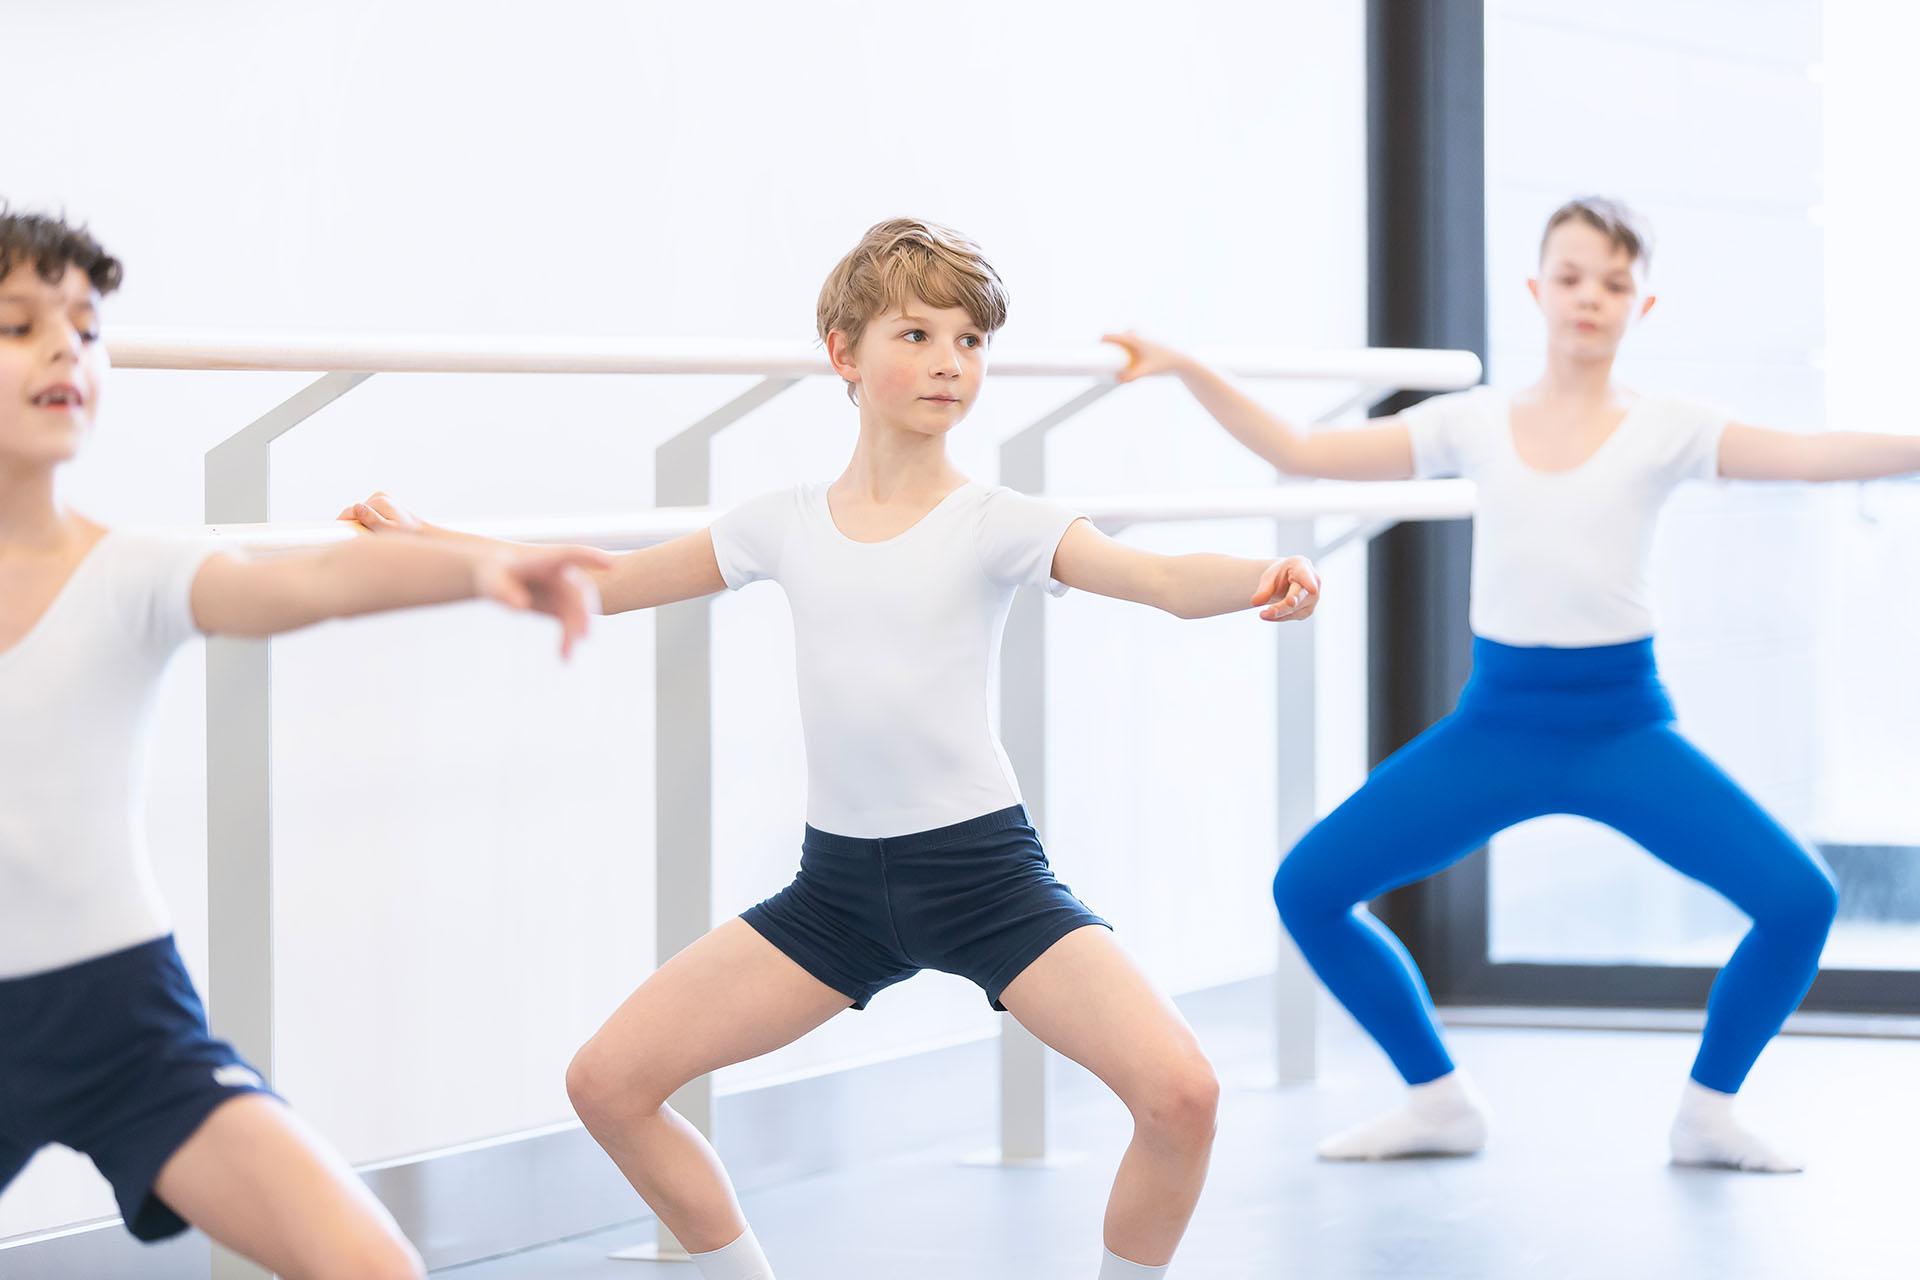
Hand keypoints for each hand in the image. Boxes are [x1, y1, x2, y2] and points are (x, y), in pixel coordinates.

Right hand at [337, 491, 424, 533]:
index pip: (350, 511)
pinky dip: (367, 521)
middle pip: (354, 511)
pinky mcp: (383, 502)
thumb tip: (357, 507)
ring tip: (371, 535)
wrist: (422, 534)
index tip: (340, 537)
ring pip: (360, 512)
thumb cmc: (407, 536)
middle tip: (359, 539)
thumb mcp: (388, 530)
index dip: (343, 524)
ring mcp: (382, 497)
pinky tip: (375, 530)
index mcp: (379, 500)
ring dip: (361, 524)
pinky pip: (367, 512)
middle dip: (354, 525)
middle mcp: (379, 495)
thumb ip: (373, 519)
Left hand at [473, 546, 612, 659]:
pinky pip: (571, 623)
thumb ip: (504, 592)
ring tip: (565, 656)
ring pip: (578, 611)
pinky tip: (563, 657)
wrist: (497, 576)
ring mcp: (565, 590)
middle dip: (583, 612)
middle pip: (579, 591)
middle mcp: (563, 573)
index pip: (572, 555)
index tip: (611, 565)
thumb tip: (520, 607)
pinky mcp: (562, 606)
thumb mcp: (492, 581)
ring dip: (575, 632)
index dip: (593, 559)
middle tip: (583, 634)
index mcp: (547, 560)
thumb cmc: (492, 573)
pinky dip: (569, 638)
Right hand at [1101, 330, 1191, 383]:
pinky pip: (1129, 345)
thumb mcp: (1147, 371)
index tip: (1092, 349)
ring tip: (1114, 362)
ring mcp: (1139, 340)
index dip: (1100, 341)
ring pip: (1122, 341)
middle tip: (1102, 358)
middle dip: (1107, 346)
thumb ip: (1133, 376)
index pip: (1112, 335)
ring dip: (1117, 349)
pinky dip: (1124, 351)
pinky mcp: (1143, 346)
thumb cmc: (1164, 364)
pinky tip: (1125, 363)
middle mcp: (1136, 337)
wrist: (1180, 361)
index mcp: (1134, 339)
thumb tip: (1119, 379)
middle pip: (1115, 338)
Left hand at [1251, 556, 1319, 621]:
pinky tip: (1268, 615)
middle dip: (1285, 605)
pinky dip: (1278, 617)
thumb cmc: (1279, 575)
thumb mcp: (1269, 577)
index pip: (1306, 575)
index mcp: (1302, 566)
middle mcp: (1313, 582)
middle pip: (1299, 596)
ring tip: (1263, 614)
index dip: (1309, 582)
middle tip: (1271, 611)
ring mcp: (1312, 599)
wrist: (1286, 582)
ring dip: (1278, 613)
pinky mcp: (1307, 611)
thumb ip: (1264, 588)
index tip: (1312, 589)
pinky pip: (1291, 616)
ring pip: (1295, 609)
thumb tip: (1255, 602)